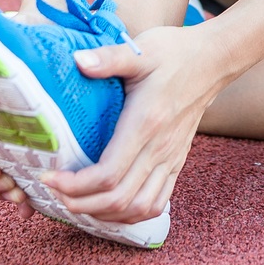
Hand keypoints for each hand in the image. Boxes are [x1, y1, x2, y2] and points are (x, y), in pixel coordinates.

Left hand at [41, 21, 228, 224]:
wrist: (214, 60)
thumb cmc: (175, 53)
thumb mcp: (141, 50)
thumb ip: (109, 58)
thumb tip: (77, 60)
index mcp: (145, 123)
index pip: (108, 174)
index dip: (74, 185)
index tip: (49, 176)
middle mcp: (160, 147)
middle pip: (119, 199)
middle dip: (81, 204)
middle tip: (54, 193)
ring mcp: (170, 158)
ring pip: (138, 208)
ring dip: (104, 214)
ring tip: (77, 202)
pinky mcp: (177, 161)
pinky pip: (157, 202)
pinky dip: (131, 214)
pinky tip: (110, 206)